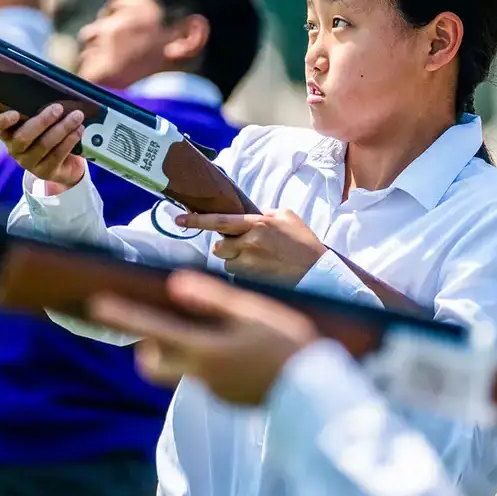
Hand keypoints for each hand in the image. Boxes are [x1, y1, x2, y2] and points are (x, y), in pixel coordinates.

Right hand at [0, 104, 86, 190]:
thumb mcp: (41, 119)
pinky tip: (78, 130)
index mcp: (7, 133)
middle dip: (42, 121)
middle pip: (23, 137)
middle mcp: (14, 149)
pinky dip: (69, 140)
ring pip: (43, 145)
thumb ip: (39, 108)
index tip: (14, 113)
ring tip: (77, 116)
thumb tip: (54, 87)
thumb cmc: (49, 132)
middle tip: (58, 108)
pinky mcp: (45, 172)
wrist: (65, 163)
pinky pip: (57, 155)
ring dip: (62, 128)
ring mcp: (28, 163)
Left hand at [84, 271, 317, 404]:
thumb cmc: (288, 344)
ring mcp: (214, 391)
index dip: (123, 316)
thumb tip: (176, 285)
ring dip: (180, 351)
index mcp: (206, 351)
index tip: (97, 305)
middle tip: (162, 323)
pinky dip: (206, 361)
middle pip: (153, 363)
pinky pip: (204, 377)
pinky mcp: (227, 399)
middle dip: (148, 345)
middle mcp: (202, 376)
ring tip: (209, 330)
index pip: (152, 331)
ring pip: (178, 370)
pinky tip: (235, 349)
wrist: (316, 390)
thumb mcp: (253, 313)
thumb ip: (212, 299)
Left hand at [176, 208, 326, 283]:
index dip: (196, 220)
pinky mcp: (251, 281)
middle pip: (218, 246)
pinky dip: (244, 274)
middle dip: (226, 247)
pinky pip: (236, 276)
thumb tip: (244, 215)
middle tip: (244, 247)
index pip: (219, 220)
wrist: (319, 271)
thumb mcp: (286, 217)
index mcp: (257, 223)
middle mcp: (250, 243)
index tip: (177, 219)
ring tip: (258, 261)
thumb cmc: (303, 242)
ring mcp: (250, 264)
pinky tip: (262, 272)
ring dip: (235, 261)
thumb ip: (262, 214)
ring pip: (226, 262)